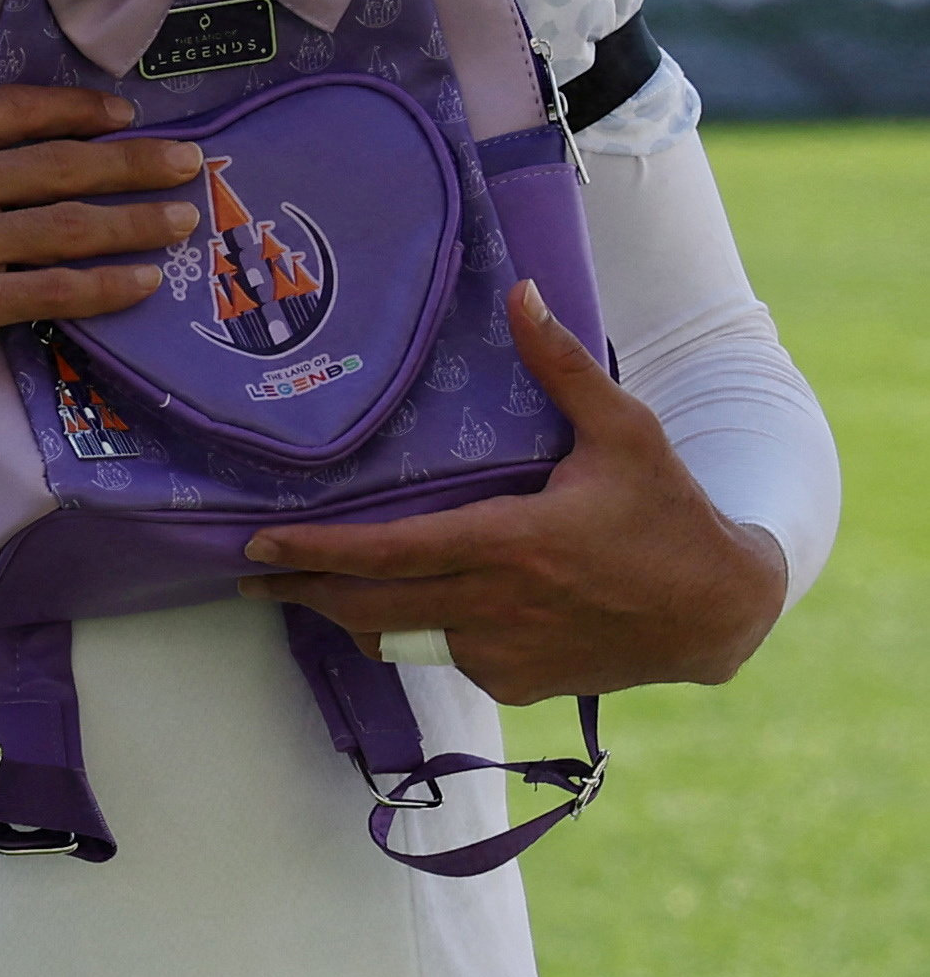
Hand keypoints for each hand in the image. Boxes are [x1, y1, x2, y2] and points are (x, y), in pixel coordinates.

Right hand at [0, 89, 202, 439]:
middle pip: (63, 165)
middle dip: (136, 162)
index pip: (17, 112)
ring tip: (181, 221)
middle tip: (188, 163)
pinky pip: (55, 292)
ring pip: (72, 227)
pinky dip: (108, 286)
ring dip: (138, 222)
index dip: (81, 112)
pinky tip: (142, 282)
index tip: (124, 116)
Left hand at [241, 281, 791, 703]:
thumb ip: (563, 366)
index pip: (388, 553)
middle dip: (304, 592)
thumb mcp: (625, 432)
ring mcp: (505, 653)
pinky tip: (408, 610)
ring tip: (312, 590)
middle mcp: (498, 606)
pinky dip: (422, 636)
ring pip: (398, 642)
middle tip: (256, 575)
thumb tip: (524, 292)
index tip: (258, 544)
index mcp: (512, 543)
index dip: (315, 552)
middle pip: (369, 609)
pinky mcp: (518, 684)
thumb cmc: (670, 514)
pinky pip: (445, 660)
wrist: (720, 611)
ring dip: (353, 619)